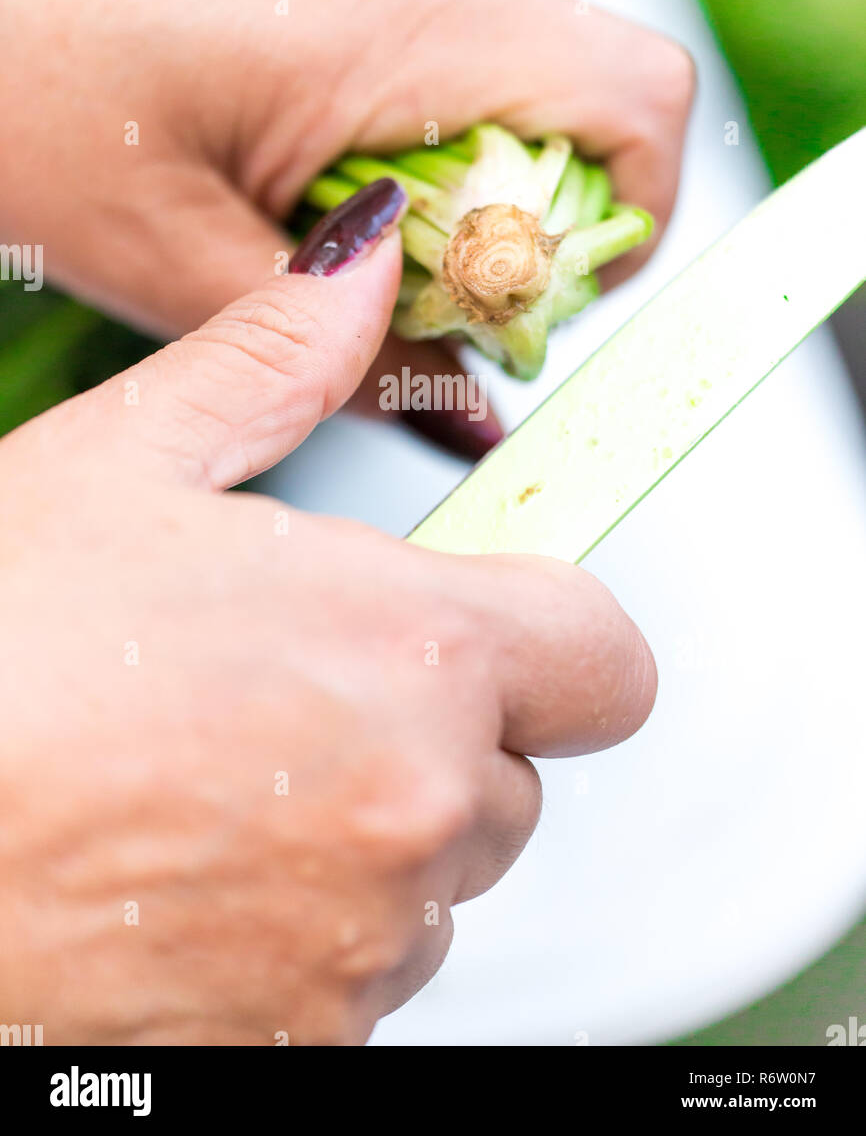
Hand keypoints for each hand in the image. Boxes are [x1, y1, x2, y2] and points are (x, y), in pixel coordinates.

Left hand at [0, 0, 692, 448]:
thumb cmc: (8, 63)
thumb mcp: (180, 260)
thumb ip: (350, 356)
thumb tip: (471, 416)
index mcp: (393, 28)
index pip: (635, 97)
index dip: (631, 218)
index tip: (544, 302)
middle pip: (583, 97)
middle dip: (536, 225)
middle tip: (431, 304)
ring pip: (509, 80)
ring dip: (466, 186)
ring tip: (344, 247)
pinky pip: (430, 51)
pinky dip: (408, 138)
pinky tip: (304, 182)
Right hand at [0, 204, 654, 1043]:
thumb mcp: (123, 463)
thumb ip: (276, 360)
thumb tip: (361, 264)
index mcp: (409, 651)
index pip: (603, 655)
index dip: (549, 628)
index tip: (485, 615)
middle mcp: (415, 809)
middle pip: (515, 769)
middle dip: (436, 730)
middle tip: (293, 694)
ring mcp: (363, 944)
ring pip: (437, 877)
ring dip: (367, 834)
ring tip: (219, 787)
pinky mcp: (302, 1039)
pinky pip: (360, 975)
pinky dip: (306, 932)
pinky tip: (189, 876)